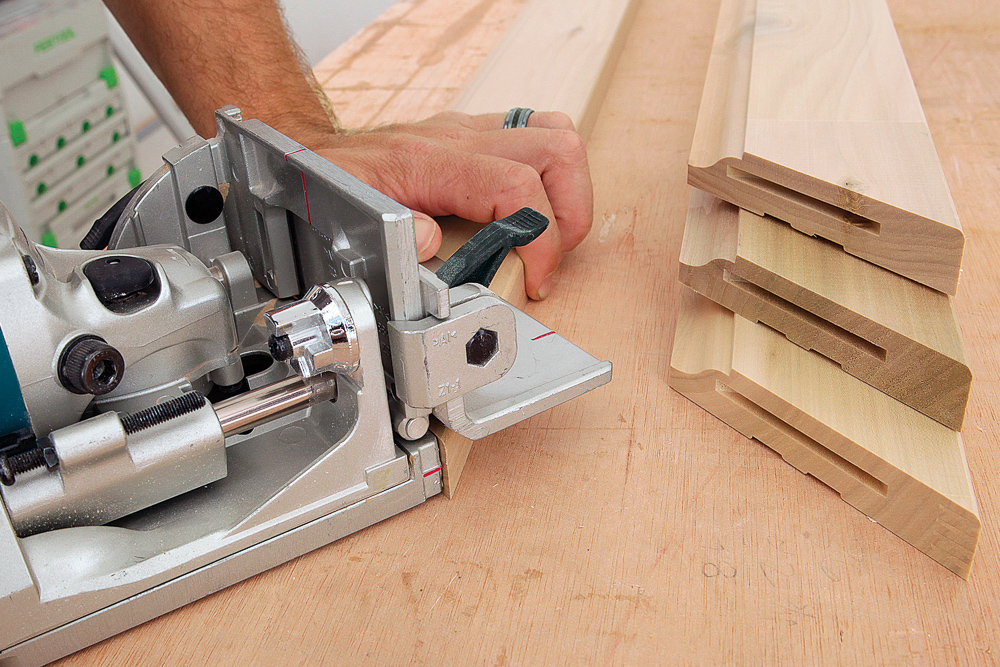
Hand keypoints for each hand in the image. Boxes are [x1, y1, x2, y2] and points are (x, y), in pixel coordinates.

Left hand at [312, 111, 593, 299]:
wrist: (311, 158)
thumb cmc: (329, 187)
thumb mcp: (349, 218)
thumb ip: (390, 232)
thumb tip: (428, 242)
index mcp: (430, 160)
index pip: (517, 184)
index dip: (542, 237)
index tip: (534, 277)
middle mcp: (457, 137)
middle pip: (555, 150)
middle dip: (571, 214)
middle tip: (550, 258)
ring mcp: (469, 132)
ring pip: (554, 135)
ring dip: (569, 191)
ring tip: (550, 235)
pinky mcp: (474, 136)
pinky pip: (534, 137)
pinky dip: (550, 176)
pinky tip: (531, 211)